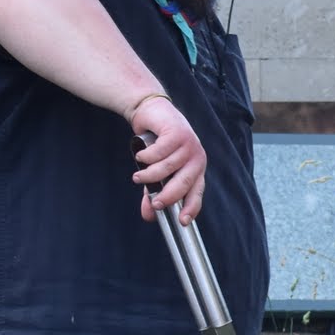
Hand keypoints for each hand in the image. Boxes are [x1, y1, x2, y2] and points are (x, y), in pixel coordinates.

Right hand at [132, 98, 208, 222]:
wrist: (152, 113)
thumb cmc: (156, 145)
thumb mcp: (155, 172)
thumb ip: (153, 192)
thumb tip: (148, 215)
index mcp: (195, 170)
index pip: (197, 193)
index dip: (190, 208)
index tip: (181, 221)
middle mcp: (196, 159)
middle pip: (184, 183)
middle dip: (168, 196)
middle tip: (155, 203)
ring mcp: (189, 145)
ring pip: (168, 168)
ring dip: (150, 175)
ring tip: (138, 176)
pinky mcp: (178, 133)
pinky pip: (160, 152)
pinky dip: (147, 156)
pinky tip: (141, 155)